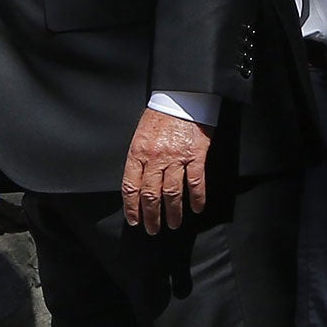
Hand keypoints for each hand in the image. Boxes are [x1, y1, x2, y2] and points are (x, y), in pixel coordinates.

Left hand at [122, 107, 211, 233]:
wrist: (181, 97)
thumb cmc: (159, 117)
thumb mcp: (140, 136)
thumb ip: (138, 159)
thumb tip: (136, 184)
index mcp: (137, 152)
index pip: (130, 186)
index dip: (131, 207)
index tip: (134, 220)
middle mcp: (154, 158)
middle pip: (150, 194)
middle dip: (150, 215)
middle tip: (152, 229)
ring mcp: (176, 157)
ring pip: (172, 193)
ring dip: (172, 212)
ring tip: (172, 224)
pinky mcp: (196, 155)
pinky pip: (196, 182)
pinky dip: (196, 198)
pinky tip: (196, 209)